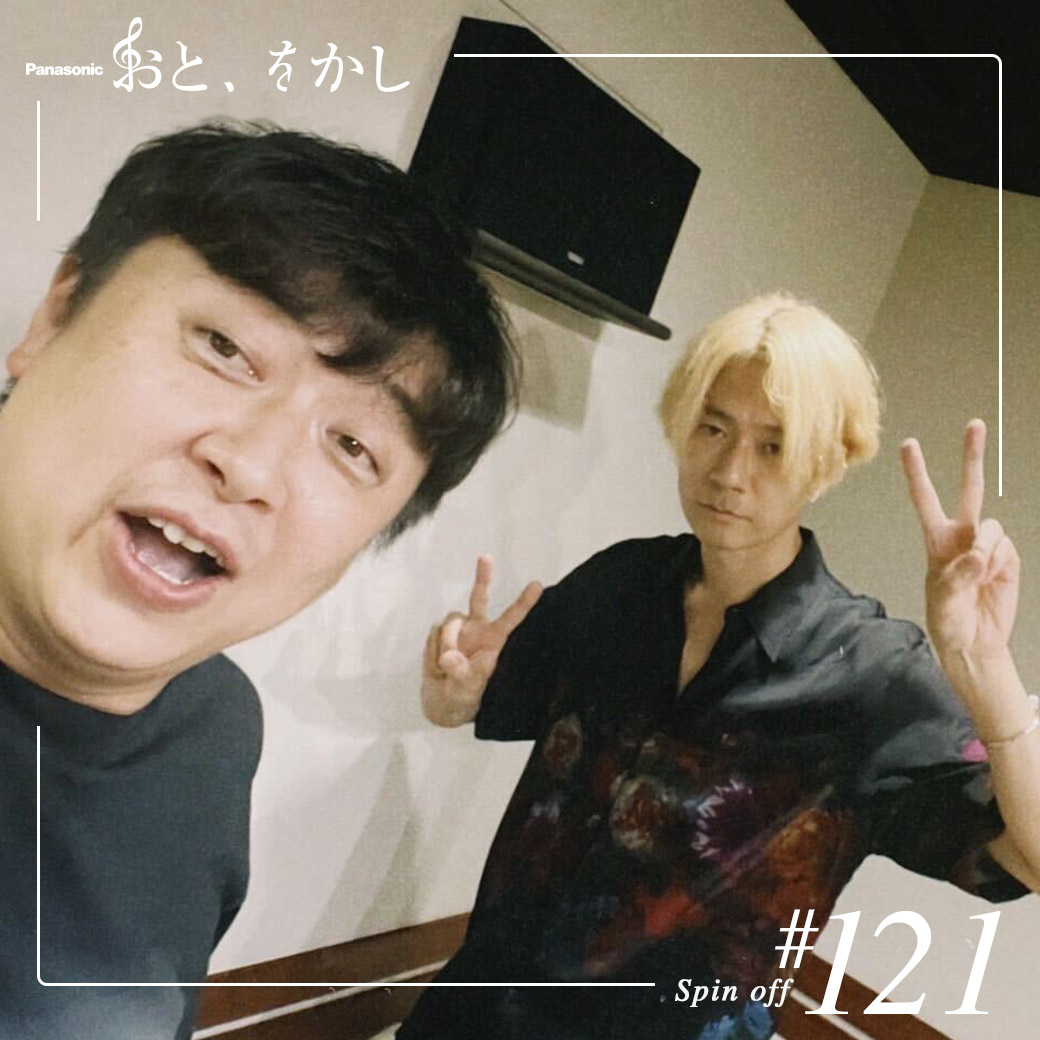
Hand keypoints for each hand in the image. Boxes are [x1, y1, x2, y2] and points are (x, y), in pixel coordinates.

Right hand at [421, 555, 542, 726]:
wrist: (440, 701)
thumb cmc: (462, 697)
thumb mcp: (466, 691)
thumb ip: (461, 674)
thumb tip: (450, 656)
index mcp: (494, 642)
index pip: (511, 618)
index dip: (524, 602)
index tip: (538, 585)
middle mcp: (477, 629)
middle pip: (479, 597)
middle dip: (483, 576)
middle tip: (486, 557)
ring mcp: (457, 629)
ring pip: (449, 621)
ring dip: (445, 643)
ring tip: (444, 668)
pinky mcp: (438, 633)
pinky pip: (433, 633)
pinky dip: (432, 650)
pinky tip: (436, 666)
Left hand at [901, 420, 1018, 672]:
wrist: (975, 643)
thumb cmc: (949, 621)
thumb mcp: (942, 601)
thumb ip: (958, 576)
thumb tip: (978, 552)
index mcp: (936, 540)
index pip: (925, 500)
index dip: (917, 473)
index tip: (910, 444)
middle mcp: (962, 536)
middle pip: (969, 488)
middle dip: (972, 456)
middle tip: (974, 424)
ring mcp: (987, 545)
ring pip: (991, 526)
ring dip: (985, 549)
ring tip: (978, 576)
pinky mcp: (1007, 557)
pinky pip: (1006, 549)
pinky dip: (1000, 565)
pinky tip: (993, 582)